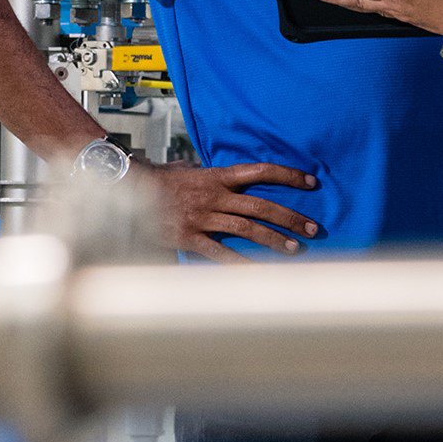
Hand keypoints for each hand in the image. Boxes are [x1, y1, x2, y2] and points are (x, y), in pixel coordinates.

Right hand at [134, 159, 323, 262]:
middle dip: (290, 217)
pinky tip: (259, 270)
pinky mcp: (189, 237)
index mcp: (216, 177)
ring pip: (246, 228)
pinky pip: (220, 253)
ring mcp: (202, 217)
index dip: (288, 175)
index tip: (311, 182)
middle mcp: (213, 196)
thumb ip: (214, 179)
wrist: (129, 190)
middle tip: (314, 228)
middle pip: (260, 206)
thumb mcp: (190, 171)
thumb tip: (233, 182)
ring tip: (296, 248)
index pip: (259, 171)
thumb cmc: (161, 180)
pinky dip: (241, 262)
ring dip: (274, 239)